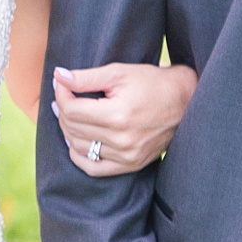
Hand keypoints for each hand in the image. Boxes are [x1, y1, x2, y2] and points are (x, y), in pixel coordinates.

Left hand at [52, 63, 197, 175]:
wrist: (184, 101)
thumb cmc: (151, 83)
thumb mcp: (118, 72)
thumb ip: (86, 77)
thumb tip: (58, 76)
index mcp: (118, 115)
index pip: (72, 110)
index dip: (61, 94)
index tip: (61, 84)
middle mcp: (122, 139)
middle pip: (73, 128)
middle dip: (63, 110)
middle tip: (64, 96)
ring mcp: (127, 156)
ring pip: (79, 148)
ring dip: (68, 130)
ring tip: (71, 115)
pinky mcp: (131, 164)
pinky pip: (94, 168)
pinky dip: (79, 156)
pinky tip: (76, 141)